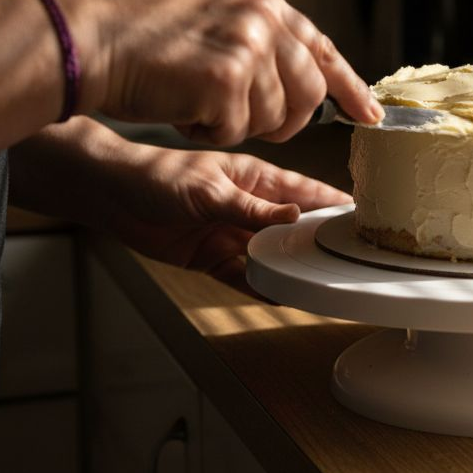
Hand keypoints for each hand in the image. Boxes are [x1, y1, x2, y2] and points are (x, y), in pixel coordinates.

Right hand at [58, 0, 381, 145]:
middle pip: (308, 92)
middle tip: (241, 119)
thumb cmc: (136, 37)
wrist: (84, 40)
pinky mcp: (229, 79)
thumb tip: (305, 79)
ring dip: (235, 123)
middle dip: (282, 120)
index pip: (322, 47)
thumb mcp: (210, 17)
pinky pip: (238, 130)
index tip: (371, 115)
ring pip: (275, 117)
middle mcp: (263, 14)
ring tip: (193, 99)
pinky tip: (179, 106)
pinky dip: (207, 130)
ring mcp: (249, 45)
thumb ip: (257, 39)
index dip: (349, 87)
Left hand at [105, 144, 349, 294]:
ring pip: (272, 255)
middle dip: (319, 242)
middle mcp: (250, 207)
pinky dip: (261, 286)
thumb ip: (252, 208)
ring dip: (292, 268)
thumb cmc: (158, 175)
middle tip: (350, 259)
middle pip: (295, 228)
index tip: (362, 217)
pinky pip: (243, 275)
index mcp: (255, 179)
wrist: (110, 194)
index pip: (305, 192)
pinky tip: (280, 296)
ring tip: (321, 284)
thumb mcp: (210, 189)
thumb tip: (295, 216)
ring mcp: (232, 233)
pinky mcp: (212, 256)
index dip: (334, 204)